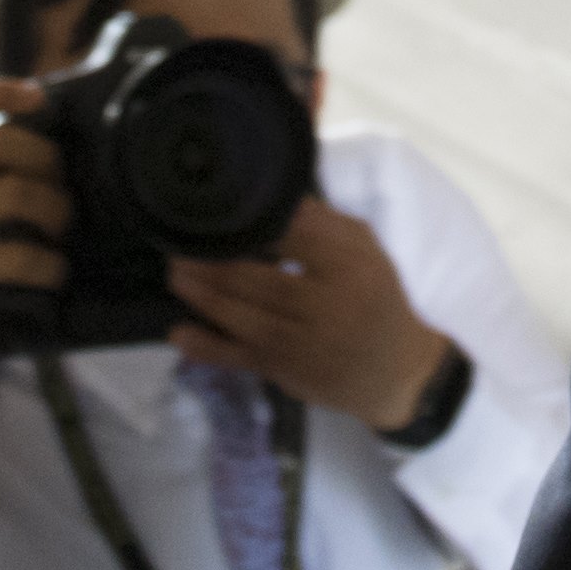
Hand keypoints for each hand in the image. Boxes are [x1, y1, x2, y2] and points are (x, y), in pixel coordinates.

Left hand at [170, 197, 456, 432]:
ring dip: (204, 296)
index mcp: (351, 267)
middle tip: (180, 245)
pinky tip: (179, 333)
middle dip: (215, 263)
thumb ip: (324, 224)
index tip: (220, 209)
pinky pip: (241, 359)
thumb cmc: (375, 298)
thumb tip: (275, 197)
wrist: (394, 370)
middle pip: (261, 280)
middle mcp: (328, 306)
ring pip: (245, 318)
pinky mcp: (286, 373)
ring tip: (176, 275)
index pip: (295, 236)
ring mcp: (304, 344)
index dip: (254, 223)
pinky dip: (207, 348)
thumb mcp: (367, 250)